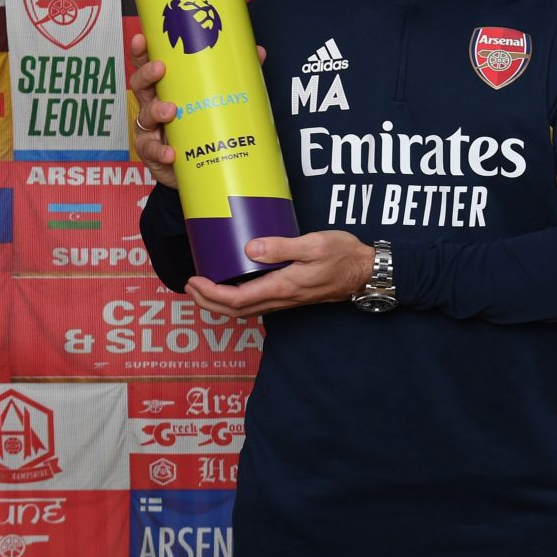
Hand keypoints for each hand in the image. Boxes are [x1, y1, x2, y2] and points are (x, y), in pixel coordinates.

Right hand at [128, 33, 265, 188]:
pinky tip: (171, 152)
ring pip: (144, 116)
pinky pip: (152, 151)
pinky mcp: (154, 153)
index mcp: (166, 88)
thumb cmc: (203, 125)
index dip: (141, 51)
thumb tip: (258, 52)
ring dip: (156, 111)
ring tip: (170, 110)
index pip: (148, 65)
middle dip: (147, 74)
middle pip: (140, 85)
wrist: (198, 166)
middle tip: (161, 69)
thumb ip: (235, 75)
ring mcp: (151, 129)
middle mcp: (153, 105)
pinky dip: (161, 151)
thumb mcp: (216, 99)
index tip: (142, 39)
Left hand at [184, 231, 371, 319]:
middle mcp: (282, 298)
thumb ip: (281, 247)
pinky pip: (257, 305)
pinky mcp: (291, 297)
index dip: (210, 293)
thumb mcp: (313, 244)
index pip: (236, 299)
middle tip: (189, 286)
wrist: (366, 272)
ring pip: (245, 311)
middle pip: (235, 311)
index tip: (194, 280)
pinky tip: (233, 287)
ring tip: (204, 289)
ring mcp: (287, 300)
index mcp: (283, 286)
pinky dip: (236, 301)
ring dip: (219, 304)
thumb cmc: (343, 256)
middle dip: (207, 302)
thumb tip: (249, 249)